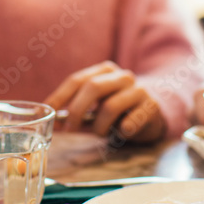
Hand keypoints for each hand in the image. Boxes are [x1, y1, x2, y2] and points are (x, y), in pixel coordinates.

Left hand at [44, 61, 166, 143]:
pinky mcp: (150, 107)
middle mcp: (122, 76)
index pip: (77, 79)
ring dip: (99, 126)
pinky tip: (121, 133)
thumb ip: (79, 107)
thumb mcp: (98, 103)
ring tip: (101, 133)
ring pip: (110, 107)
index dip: (61, 97)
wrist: (153, 113)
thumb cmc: (118, 109)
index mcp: (105, 70)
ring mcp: (138, 90)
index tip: (49, 114)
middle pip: (93, 87)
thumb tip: (53, 119)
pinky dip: (120, 132)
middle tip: (69, 130)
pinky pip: (129, 123)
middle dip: (77, 111)